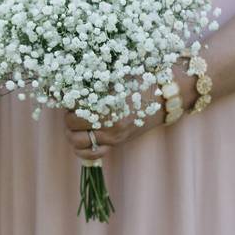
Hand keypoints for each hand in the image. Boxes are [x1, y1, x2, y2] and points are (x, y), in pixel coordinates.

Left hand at [64, 63, 200, 159]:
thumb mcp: (116, 81)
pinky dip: (83, 149)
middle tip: (73, 112)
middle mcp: (109, 127)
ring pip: (79, 145)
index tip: (72, 101)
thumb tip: (71, 89)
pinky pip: (92, 154)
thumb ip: (95, 87)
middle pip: (72, 131)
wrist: (165, 99)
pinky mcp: (117, 143)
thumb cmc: (140, 83)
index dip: (69, 108)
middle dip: (69, 121)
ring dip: (73, 136)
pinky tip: (84, 139)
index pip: (73, 116)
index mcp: (107, 110)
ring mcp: (114, 138)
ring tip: (76, 125)